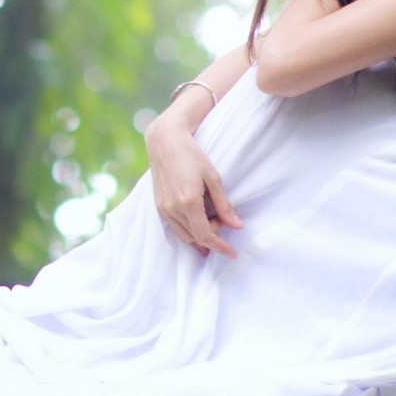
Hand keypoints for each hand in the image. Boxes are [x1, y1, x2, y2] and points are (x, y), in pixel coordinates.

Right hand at [144, 120, 242, 257]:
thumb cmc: (192, 155)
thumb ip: (224, 205)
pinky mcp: (158, 205)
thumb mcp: (213, 178)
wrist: (165, 141)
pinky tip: (196, 224)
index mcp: (188, 202)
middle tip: (224, 224)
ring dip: (199, 237)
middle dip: (212, 237)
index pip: (205, 235)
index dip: (220, 247)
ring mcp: (163, 208)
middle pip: (194, 238)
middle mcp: (173, 208)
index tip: (232, 253)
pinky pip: (174, 227)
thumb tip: (237, 226)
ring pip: (183, 235)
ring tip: (213, 229)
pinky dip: (187, 230)